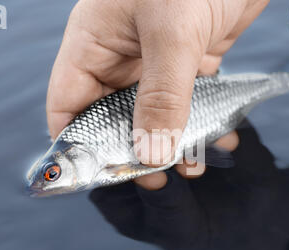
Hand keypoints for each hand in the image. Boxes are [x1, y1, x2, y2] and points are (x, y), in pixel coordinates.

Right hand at [46, 0, 268, 188]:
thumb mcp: (172, 34)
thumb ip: (161, 96)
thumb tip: (151, 154)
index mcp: (93, 44)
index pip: (68, 106)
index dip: (79, 146)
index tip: (106, 176)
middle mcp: (119, 56)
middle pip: (112, 118)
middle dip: (133, 151)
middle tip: (156, 176)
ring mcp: (155, 59)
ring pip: (153, 115)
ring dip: (172, 142)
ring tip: (192, 165)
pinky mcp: (189, 59)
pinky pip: (188, 101)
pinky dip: (201, 123)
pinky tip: (220, 139)